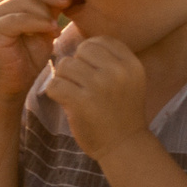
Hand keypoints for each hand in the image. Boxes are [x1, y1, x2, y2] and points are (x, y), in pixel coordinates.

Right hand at [0, 0, 72, 96]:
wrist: (10, 86)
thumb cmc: (29, 59)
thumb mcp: (45, 30)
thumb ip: (51, 12)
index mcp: (10, 3)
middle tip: (69, 2)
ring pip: (23, 0)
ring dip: (45, 11)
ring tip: (57, 26)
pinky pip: (17, 19)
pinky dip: (37, 22)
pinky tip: (52, 30)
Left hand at [41, 35, 152, 159]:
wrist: (124, 145)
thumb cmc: (122, 111)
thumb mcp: (129, 80)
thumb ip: (111, 60)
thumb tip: (79, 43)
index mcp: (131, 64)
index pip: (100, 41)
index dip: (89, 54)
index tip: (92, 72)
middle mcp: (118, 71)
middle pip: (81, 50)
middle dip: (76, 65)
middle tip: (81, 84)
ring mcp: (100, 86)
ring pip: (65, 65)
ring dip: (64, 79)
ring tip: (74, 93)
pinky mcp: (82, 102)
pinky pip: (54, 84)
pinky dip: (55, 93)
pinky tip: (66, 102)